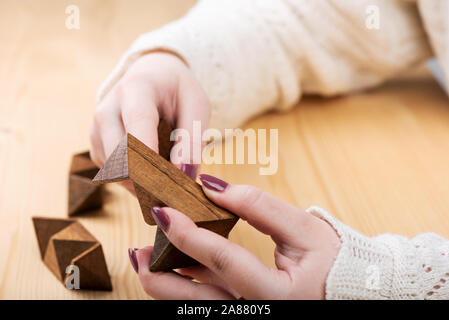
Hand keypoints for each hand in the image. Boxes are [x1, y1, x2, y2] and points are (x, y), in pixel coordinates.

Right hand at [90, 52, 210, 186]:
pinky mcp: (96, 146)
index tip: (165, 179)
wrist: (152, 76)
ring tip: (167, 180)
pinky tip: (152, 173)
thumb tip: (182, 172)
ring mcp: (97, 129)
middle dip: (148, 178)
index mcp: (136, 89)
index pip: (138, 123)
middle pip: (120, 155)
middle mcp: (108, 108)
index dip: (149, 152)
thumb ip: (192, 138)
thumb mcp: (197, 105)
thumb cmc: (177, 91)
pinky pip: (113, 175)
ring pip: (115, 171)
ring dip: (142, 183)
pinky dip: (134, 181)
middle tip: (176, 191)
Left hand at [129, 174, 340, 298]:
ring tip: (147, 253)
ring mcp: (247, 314)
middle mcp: (257, 312)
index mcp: (278, 295)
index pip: (224, 262)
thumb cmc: (332, 258)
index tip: (163, 211)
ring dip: (166, 281)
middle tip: (138, 249)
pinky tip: (175, 259)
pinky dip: (186, 281)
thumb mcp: (303, 227)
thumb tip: (212, 187)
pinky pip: (207, 299)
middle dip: (158, 276)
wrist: (349, 289)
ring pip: (195, 305)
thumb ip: (258, 206)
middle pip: (195, 301)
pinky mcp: (242, 310)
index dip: (189, 235)